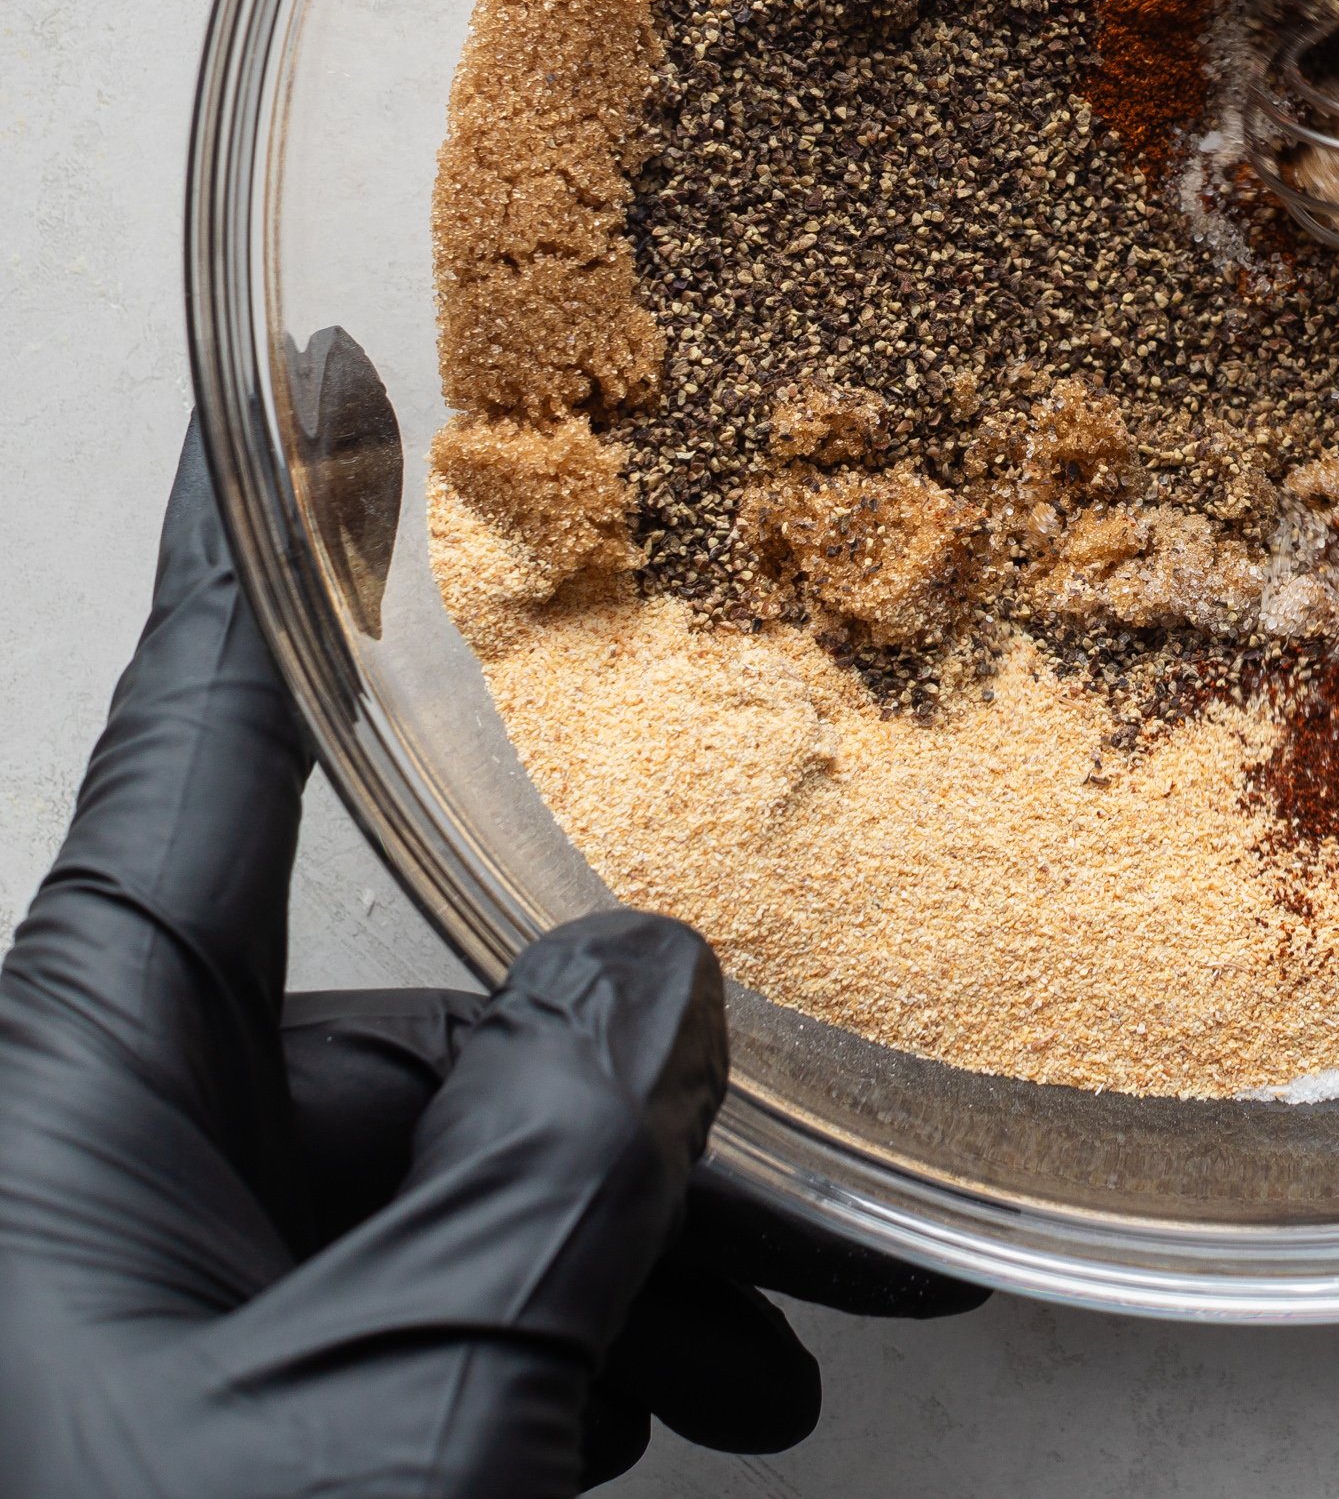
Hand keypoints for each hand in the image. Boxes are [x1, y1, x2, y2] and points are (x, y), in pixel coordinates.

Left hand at [0, 424, 982, 1494]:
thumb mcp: (385, 1427)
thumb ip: (549, 1179)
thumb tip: (655, 974)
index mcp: (68, 1099)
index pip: (198, 747)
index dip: (271, 539)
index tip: (319, 374)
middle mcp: (107, 1153)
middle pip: (410, 1027)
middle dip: (632, 1104)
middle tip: (832, 1196)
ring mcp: (165, 1276)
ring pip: (446, 1176)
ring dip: (635, 1246)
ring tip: (802, 1344)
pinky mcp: (227, 1378)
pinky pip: (423, 1290)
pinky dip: (572, 1331)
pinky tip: (693, 1406)